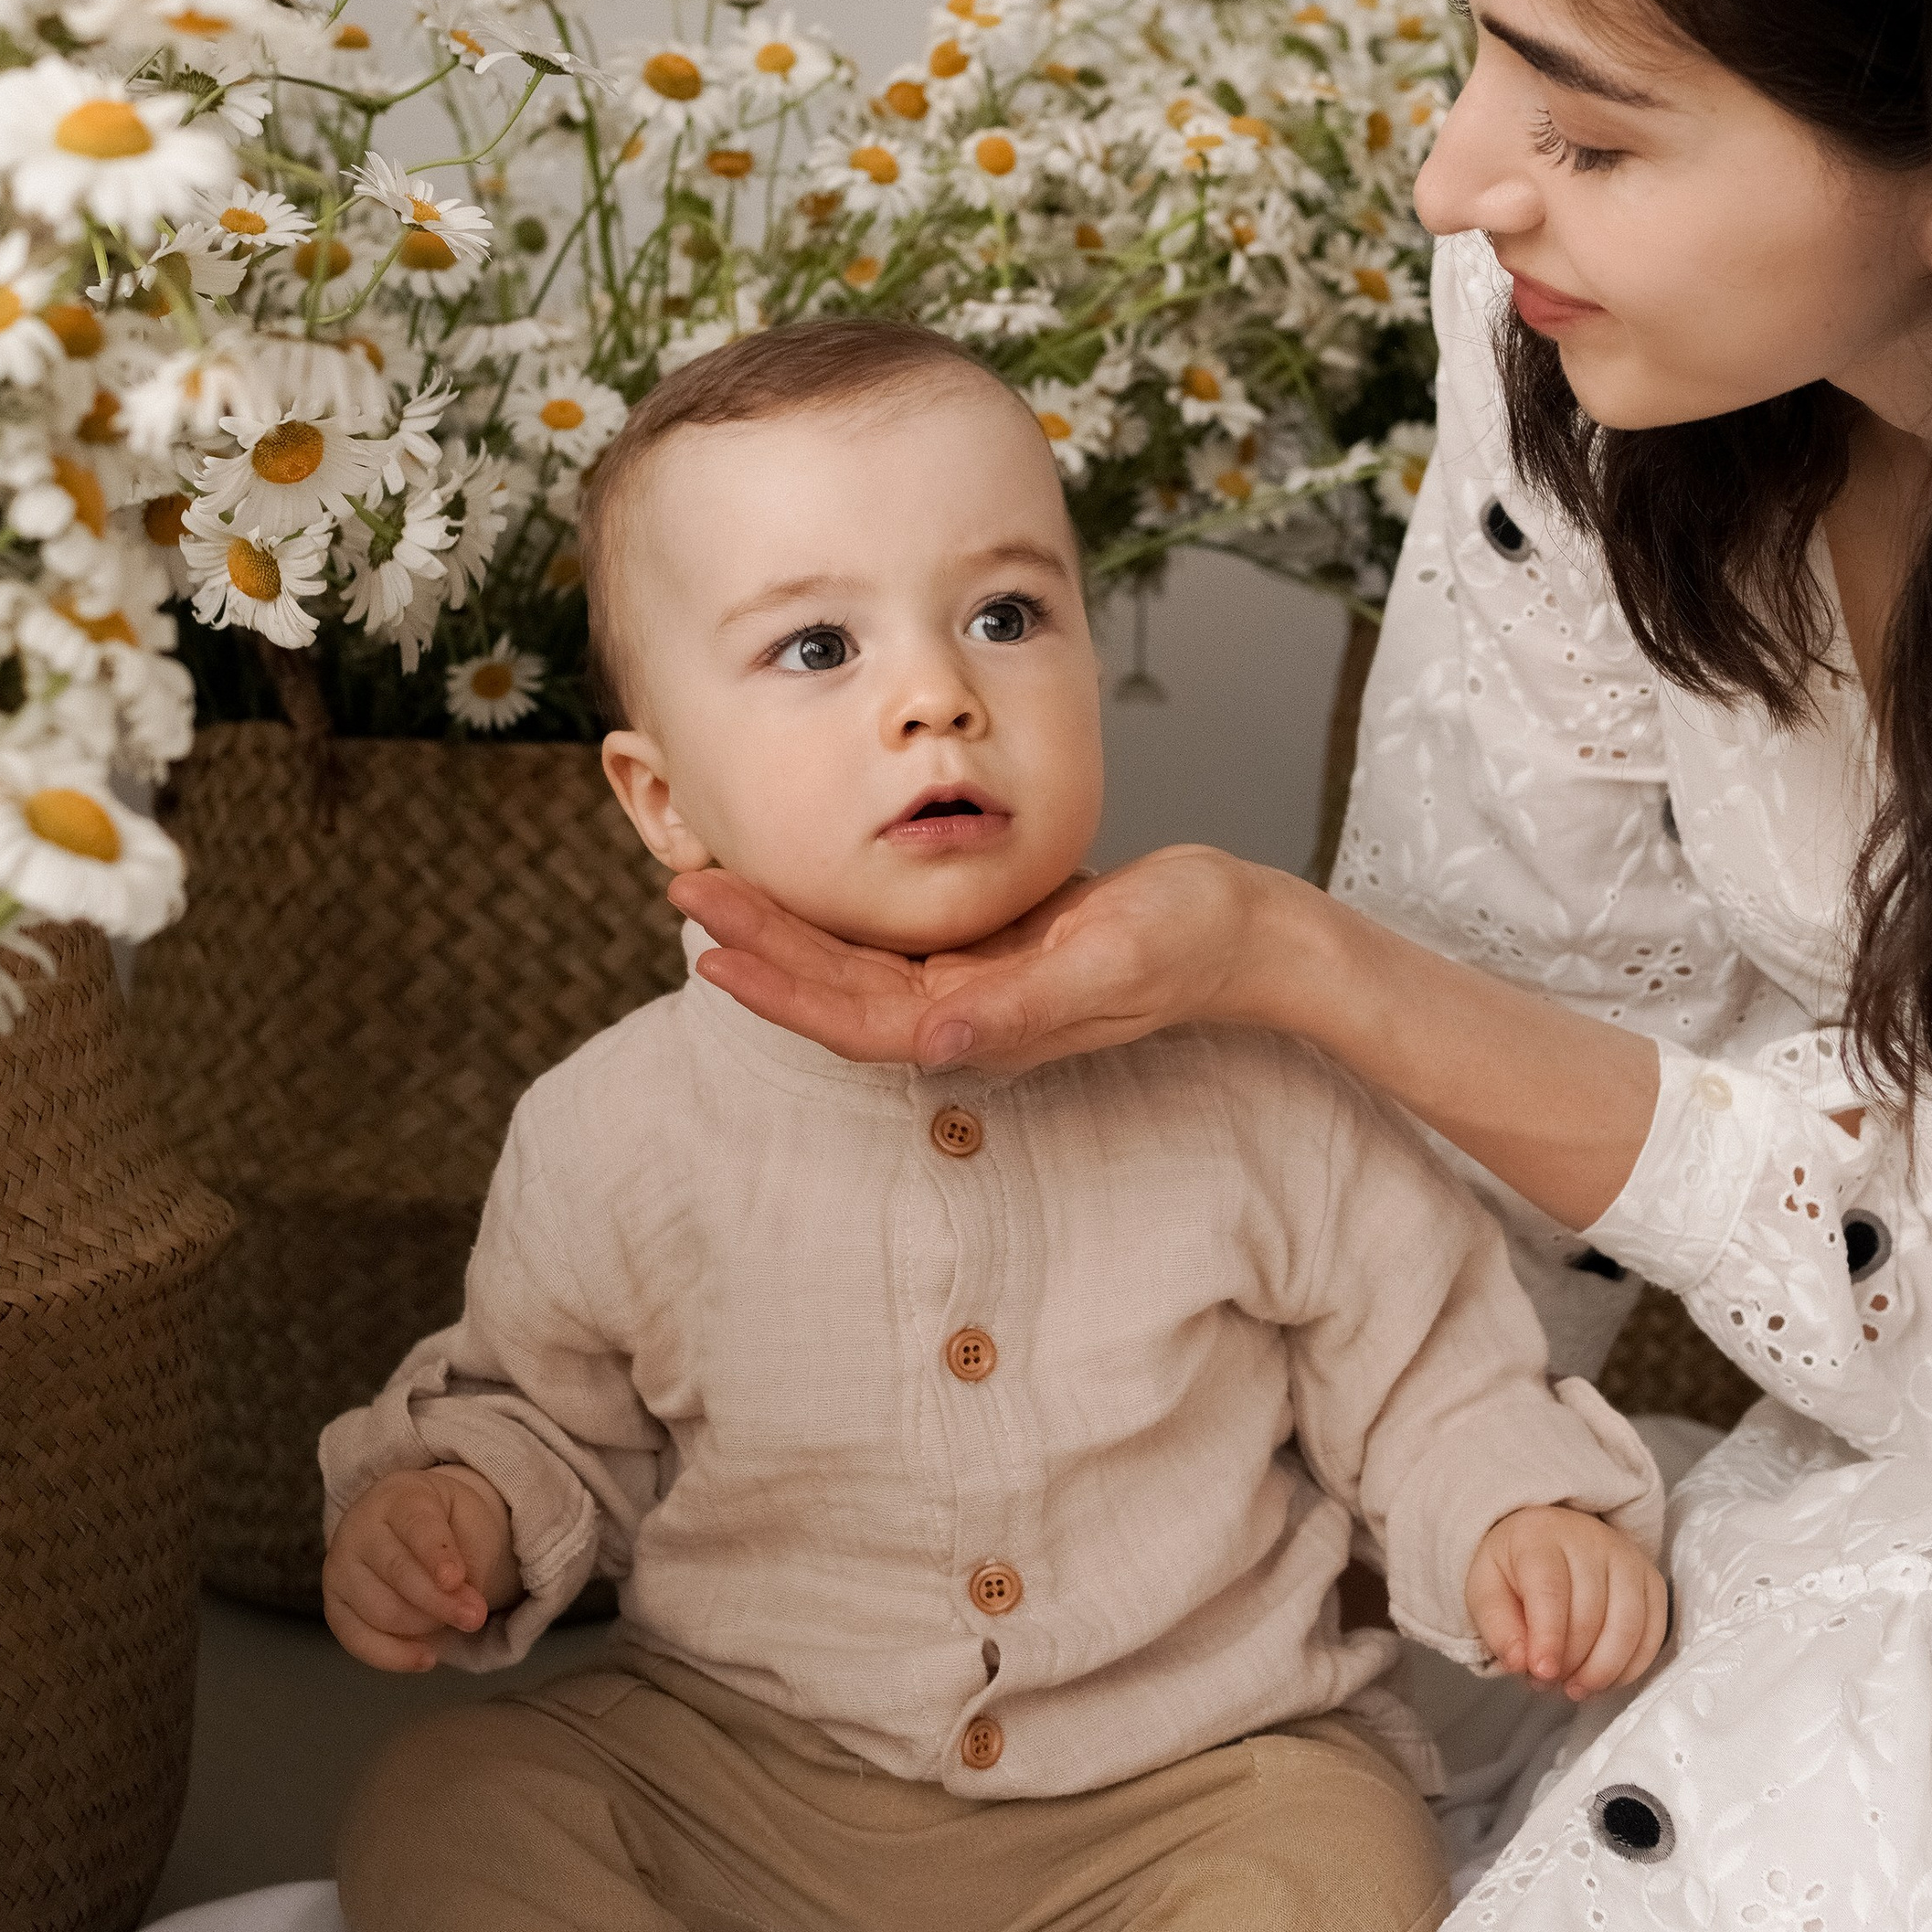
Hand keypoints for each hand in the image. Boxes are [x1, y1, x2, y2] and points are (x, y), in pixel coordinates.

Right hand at [323, 1468, 522, 1673]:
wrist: (412, 1527)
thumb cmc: (447, 1523)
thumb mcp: (472, 1522)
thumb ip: (473, 1558)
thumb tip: (466, 1605)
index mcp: (399, 1497)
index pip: (416, 1526)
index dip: (436, 1554)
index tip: (456, 1580)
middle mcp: (359, 1528)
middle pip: (397, 1572)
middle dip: (439, 1602)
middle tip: (475, 1618)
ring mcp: (340, 1568)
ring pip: (381, 1611)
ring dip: (424, 1626)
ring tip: (452, 1620)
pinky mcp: (334, 1606)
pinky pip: (357, 1641)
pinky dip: (394, 1656)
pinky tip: (426, 1657)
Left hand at [676, 842, 1279, 1077]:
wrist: (1243, 925)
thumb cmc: (1187, 939)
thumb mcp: (1107, 964)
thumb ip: (1018, 1010)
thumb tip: (931, 1045)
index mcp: (985, 1022)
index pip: (855, 1018)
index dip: (779, 989)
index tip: (712, 946)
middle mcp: (967, 1011)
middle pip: (839, 989)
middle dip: (760, 946)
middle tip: (689, 886)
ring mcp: (976, 983)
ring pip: (857, 964)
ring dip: (788, 932)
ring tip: (720, 887)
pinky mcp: (990, 949)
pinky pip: (892, 939)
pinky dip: (840, 916)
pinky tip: (803, 889)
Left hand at [1464, 1504, 1668, 1702]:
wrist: (1549, 1539)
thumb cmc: (1515, 1569)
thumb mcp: (1487, 1591)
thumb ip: (1499, 1628)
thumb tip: (1520, 1663)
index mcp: (1540, 1539)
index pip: (1551, 1590)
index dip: (1548, 1637)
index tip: (1542, 1673)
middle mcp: (1590, 1542)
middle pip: (1591, 1613)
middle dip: (1572, 1661)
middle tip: (1550, 1682)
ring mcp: (1627, 1559)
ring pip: (1628, 1625)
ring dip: (1603, 1669)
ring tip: (1577, 1687)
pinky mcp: (1650, 1580)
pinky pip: (1653, 1631)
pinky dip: (1631, 1666)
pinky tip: (1606, 1679)